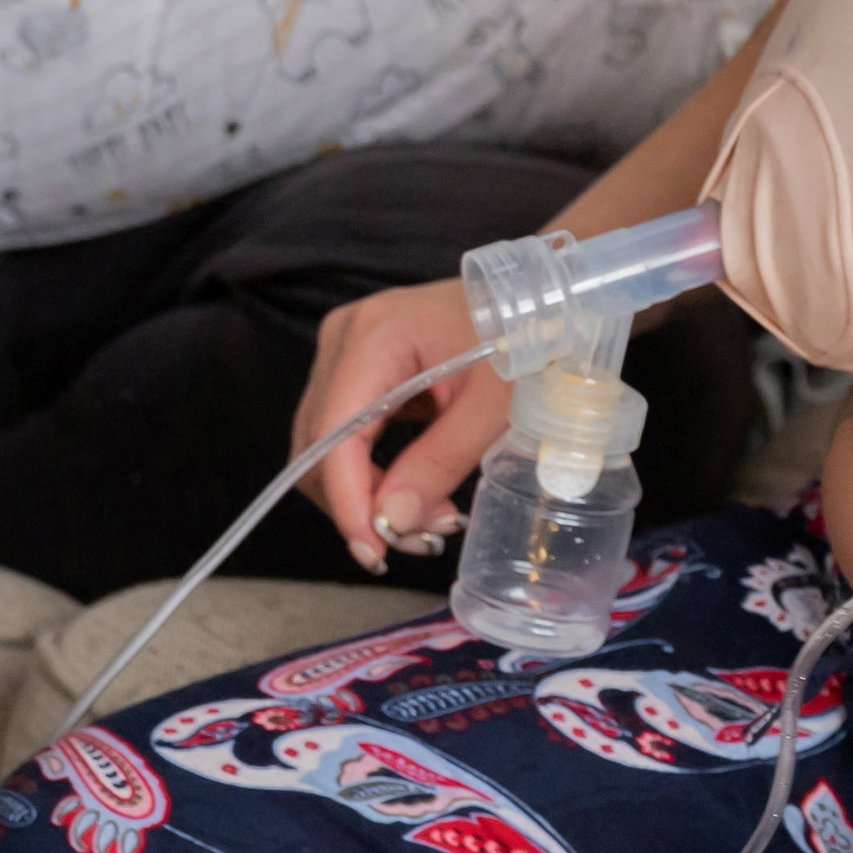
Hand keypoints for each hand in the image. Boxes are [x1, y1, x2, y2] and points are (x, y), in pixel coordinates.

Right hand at [295, 278, 509, 570]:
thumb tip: (390, 522)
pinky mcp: (357, 366)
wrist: (534, 301)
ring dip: (364, 495)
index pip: (334, 433)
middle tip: (417, 540)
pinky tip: (415, 493)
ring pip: (324, 446)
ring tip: (426, 520)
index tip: (374, 551)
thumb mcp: (492, 407)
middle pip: (317, 444)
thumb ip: (439, 463)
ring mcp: (345, 350)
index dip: (347, 500)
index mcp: (375, 336)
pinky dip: (370, 475)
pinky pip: (343, 434)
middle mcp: (344, 338)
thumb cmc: (524, 339)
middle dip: (358, 504)